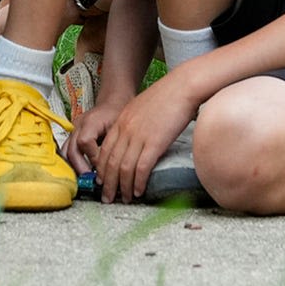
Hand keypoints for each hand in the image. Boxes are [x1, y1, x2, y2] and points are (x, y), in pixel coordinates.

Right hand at [66, 87, 127, 173]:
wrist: (112, 102)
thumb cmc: (117, 113)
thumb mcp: (119, 127)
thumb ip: (113, 145)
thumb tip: (114, 167)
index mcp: (90, 121)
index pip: (85, 142)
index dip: (93, 157)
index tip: (103, 167)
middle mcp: (78, 126)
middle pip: (71, 150)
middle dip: (81, 168)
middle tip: (91, 180)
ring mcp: (73, 131)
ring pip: (65, 153)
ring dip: (74, 168)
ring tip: (85, 179)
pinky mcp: (72, 136)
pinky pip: (67, 152)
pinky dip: (73, 163)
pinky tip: (82, 171)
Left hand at [94, 74, 198, 203]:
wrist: (182, 86)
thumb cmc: (167, 96)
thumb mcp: (141, 107)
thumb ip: (133, 123)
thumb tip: (134, 140)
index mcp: (121, 121)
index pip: (105, 151)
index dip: (102, 169)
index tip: (102, 182)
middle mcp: (126, 130)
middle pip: (110, 163)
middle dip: (107, 183)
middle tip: (107, 198)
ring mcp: (139, 136)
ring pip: (123, 168)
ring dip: (122, 187)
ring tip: (124, 199)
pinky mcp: (154, 143)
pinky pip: (141, 168)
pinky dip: (138, 182)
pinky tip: (138, 191)